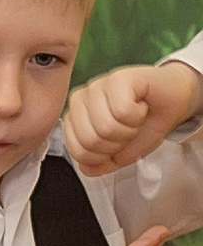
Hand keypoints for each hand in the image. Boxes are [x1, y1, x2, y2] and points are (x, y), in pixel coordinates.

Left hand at [65, 62, 202, 176]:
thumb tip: (88, 168)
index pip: (78, 152)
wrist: (172, 102)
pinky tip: (141, 105)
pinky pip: (122, 110)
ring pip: (105, 126)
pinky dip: (138, 115)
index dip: (105, 156)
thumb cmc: (144, 124)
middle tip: (129, 129)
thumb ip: (98, 164)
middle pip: (90, 141)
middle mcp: (79, 100)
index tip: (118, 142)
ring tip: (135, 117)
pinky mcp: (118, 77)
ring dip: (129, 129)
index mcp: (73, 118)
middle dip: (118, 143)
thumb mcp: (120, 153)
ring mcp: (97, 86)